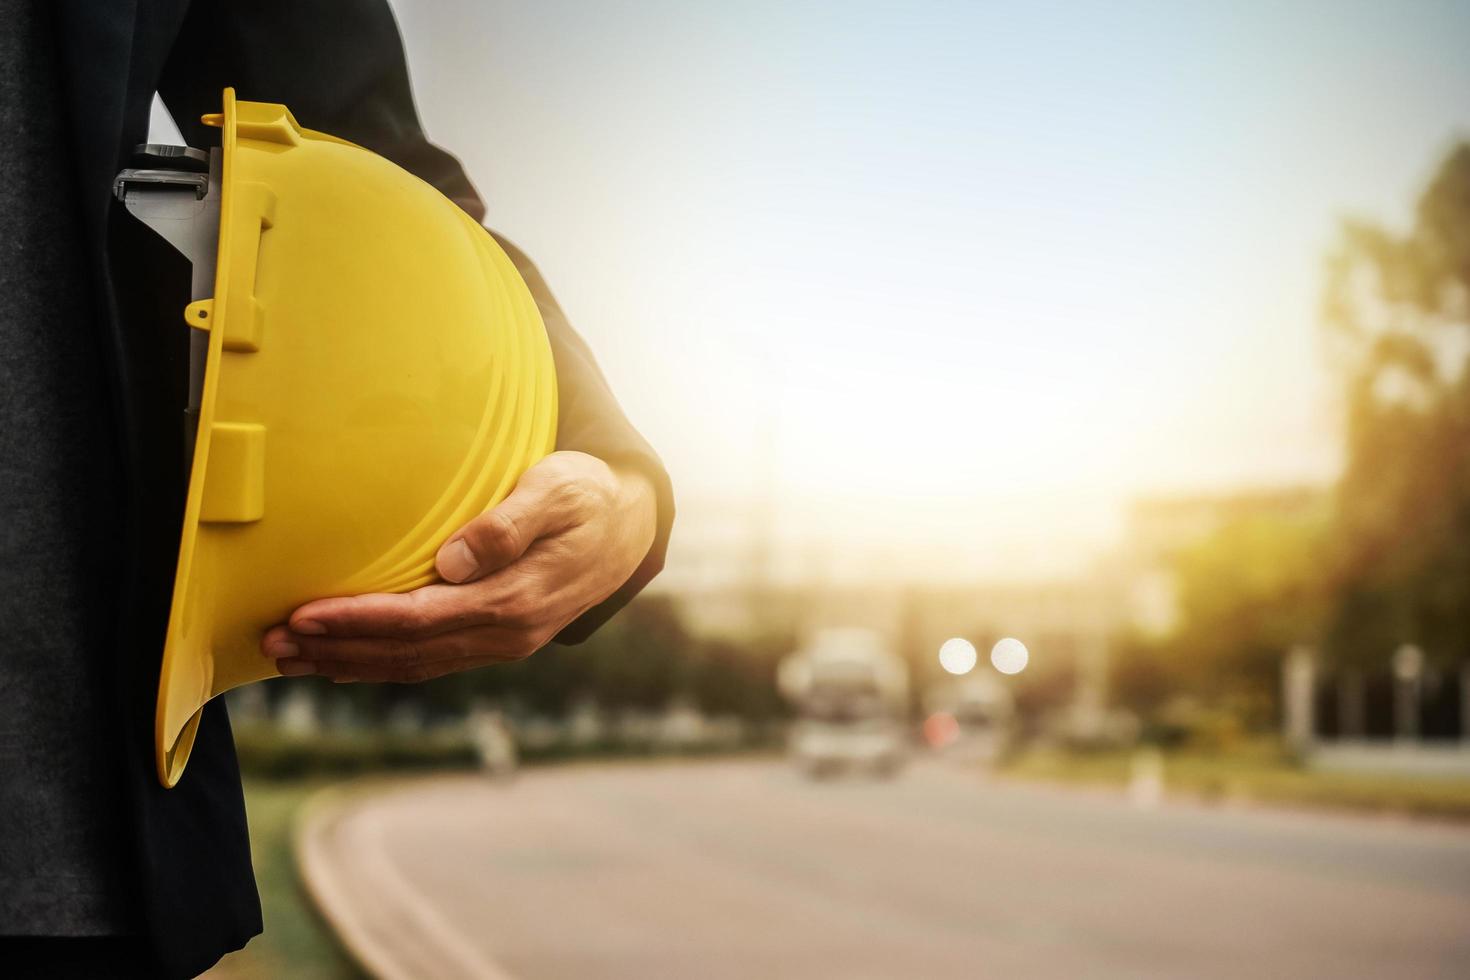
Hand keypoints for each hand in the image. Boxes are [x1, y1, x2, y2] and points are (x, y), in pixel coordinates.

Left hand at [260, 451, 656, 681]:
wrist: (631, 526)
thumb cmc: (588, 495)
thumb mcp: (558, 491)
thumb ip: (508, 524)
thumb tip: (454, 560)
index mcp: (516, 600)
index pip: (420, 618)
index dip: (358, 620)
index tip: (304, 614)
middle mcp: (507, 633)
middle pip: (406, 651)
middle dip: (336, 649)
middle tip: (272, 643)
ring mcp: (503, 642)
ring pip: (414, 663)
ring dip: (350, 661)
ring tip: (290, 657)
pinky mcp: (498, 637)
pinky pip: (430, 659)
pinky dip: (381, 661)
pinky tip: (346, 659)